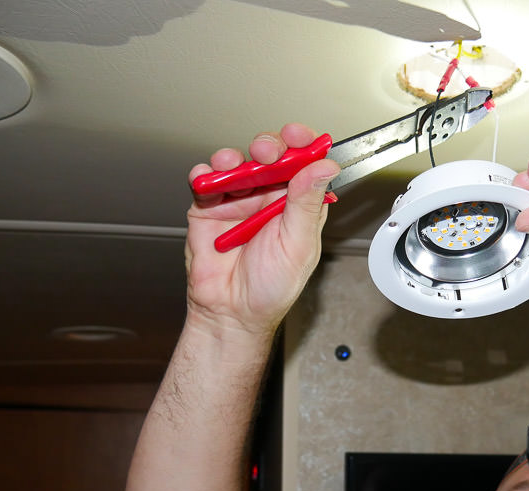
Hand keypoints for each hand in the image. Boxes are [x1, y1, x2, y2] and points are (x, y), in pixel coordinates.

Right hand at [185, 124, 339, 337]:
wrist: (231, 314)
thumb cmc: (270, 290)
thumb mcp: (298, 246)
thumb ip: (307, 204)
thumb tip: (324, 168)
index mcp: (298, 207)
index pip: (304, 165)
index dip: (303, 146)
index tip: (301, 138)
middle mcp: (269, 199)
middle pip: (270, 156)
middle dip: (268, 146)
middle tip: (267, 151)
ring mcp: (238, 202)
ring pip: (237, 163)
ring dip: (234, 157)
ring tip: (233, 165)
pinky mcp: (209, 209)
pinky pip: (206, 181)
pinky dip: (204, 174)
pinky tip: (208, 179)